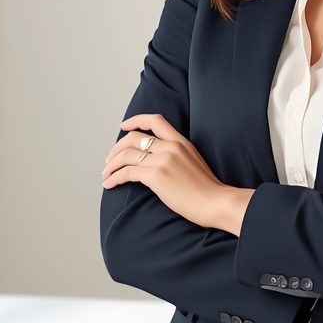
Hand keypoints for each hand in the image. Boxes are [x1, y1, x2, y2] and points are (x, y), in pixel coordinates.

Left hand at [102, 114, 253, 235]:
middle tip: (109, 161)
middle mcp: (170, 146)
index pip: (155, 120)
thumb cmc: (207, 189)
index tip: (123, 126)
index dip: (135, 121)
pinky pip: (127, 172)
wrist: (216, 202)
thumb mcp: (193, 161)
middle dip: (116, 149)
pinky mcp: (156, 176)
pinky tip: (110, 184)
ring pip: (126, 155)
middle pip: (133, 138)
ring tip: (106, 175)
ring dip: (111, 165)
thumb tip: (155, 161)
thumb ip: (176, 155)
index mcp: (180, 141)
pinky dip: (114, 177)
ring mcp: (163, 160)